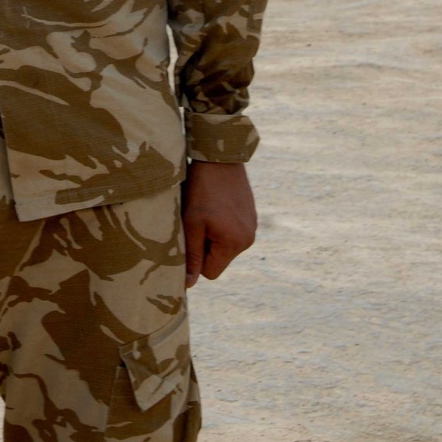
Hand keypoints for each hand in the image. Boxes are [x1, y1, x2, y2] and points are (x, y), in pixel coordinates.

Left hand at [182, 160, 256, 286]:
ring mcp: (252, 227)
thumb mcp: (192, 223)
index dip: (196, 258)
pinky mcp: (252, 216)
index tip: (190, 236)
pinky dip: (222, 224)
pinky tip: (216, 204)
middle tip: (197, 220)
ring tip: (206, 210)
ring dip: (213, 234)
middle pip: (219, 259)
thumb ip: (192, 255)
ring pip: (225, 245)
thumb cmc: (201, 190)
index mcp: (234, 244)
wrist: (220, 157)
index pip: (210, 272)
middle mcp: (248, 239)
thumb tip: (189, 284)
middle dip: (205, 245)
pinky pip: (233, 232)